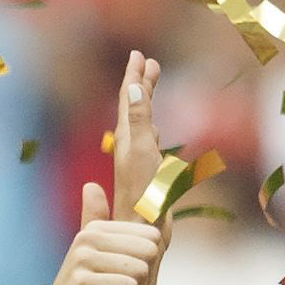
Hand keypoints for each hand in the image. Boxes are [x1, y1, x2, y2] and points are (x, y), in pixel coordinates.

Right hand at [44, 189, 161, 284]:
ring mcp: (84, 259)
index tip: (122, 277)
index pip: (153, 237)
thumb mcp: (99, 257)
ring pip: (142, 272)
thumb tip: (92, 186)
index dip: (147, 264)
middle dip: (143, 280)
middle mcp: (88, 237)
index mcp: (95, 228)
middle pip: (151, 251)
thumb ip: (102, 224)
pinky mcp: (85, 284)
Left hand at [106, 50, 166, 220]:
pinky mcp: (149, 173)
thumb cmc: (143, 194)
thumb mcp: (142, 150)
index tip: (139, 54)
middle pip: (133, 106)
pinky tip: (157, 129)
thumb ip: (139, 119)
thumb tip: (133, 86)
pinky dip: (154, 128)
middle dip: (141, 83)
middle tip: (149, 62)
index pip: (128, 97)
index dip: (134, 75)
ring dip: (147, 102)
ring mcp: (140, 158)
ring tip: (152, 85)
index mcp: (127, 135)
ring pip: (142, 122)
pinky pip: (151, 142)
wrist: (143, 231)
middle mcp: (130, 144)